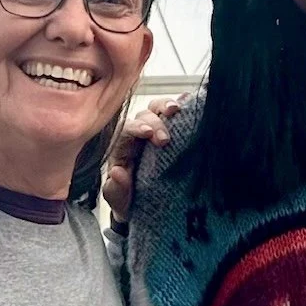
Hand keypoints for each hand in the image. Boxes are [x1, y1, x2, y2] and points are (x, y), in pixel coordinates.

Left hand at [102, 94, 186, 224]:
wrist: (143, 204)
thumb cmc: (128, 199)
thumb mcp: (119, 200)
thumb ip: (115, 189)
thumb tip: (117, 172)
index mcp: (122, 146)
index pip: (126, 129)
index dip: (136, 128)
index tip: (147, 134)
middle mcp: (137, 133)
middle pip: (144, 115)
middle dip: (155, 122)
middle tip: (165, 139)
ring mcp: (155, 129)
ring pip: (157, 108)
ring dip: (167, 105)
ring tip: (178, 108)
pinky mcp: (171, 130)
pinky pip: (176, 113)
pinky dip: (183, 105)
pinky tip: (190, 101)